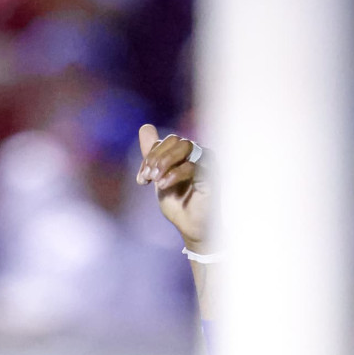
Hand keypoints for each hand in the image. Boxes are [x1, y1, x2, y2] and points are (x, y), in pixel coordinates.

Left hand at [137, 124, 209, 250]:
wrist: (191, 228)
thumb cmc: (179, 203)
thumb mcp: (159, 176)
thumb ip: (152, 154)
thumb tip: (145, 126)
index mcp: (188, 154)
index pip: (167, 141)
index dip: (150, 156)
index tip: (141, 179)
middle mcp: (200, 154)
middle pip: (175, 140)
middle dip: (156, 157)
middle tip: (147, 178)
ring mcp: (208, 163)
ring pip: (185, 146)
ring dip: (164, 161)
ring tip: (155, 180)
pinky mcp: (212, 176)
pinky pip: (192, 165)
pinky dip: (174, 173)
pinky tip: (163, 185)